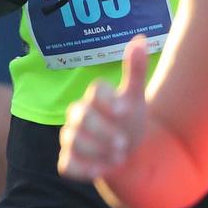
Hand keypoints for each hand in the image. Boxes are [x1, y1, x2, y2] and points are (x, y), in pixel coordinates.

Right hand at [59, 37, 151, 180]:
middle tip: (124, 144)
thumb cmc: (128, 121)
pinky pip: (67, 165)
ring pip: (73, 141)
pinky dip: (84, 170)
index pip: (96, 91)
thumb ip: (136, 70)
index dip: (108, 100)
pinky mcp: (68, 160)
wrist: (125, 151)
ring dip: (98, 152)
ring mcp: (71, 137)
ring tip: (119, 157)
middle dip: (103, 132)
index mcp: (96, 98)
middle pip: (80, 117)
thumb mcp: (136, 97)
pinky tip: (102, 170)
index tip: (125, 111)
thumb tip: (139, 38)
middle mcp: (78, 115)